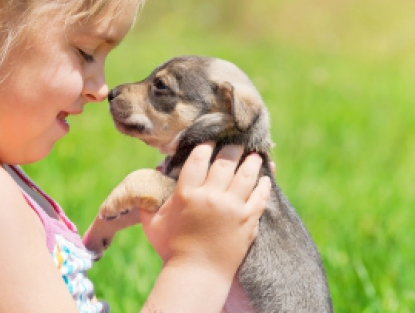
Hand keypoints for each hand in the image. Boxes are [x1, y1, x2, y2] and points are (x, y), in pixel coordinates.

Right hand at [140, 143, 270, 277]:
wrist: (197, 274)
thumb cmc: (171, 249)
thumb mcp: (153, 222)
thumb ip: (149, 198)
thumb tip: (156, 173)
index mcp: (187, 193)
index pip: (199, 158)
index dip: (205, 145)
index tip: (210, 140)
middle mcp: (211, 196)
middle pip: (225, 161)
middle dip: (231, 148)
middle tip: (235, 143)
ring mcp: (232, 207)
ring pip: (246, 174)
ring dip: (251, 161)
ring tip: (253, 155)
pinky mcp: (248, 220)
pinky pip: (260, 195)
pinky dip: (264, 184)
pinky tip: (264, 177)